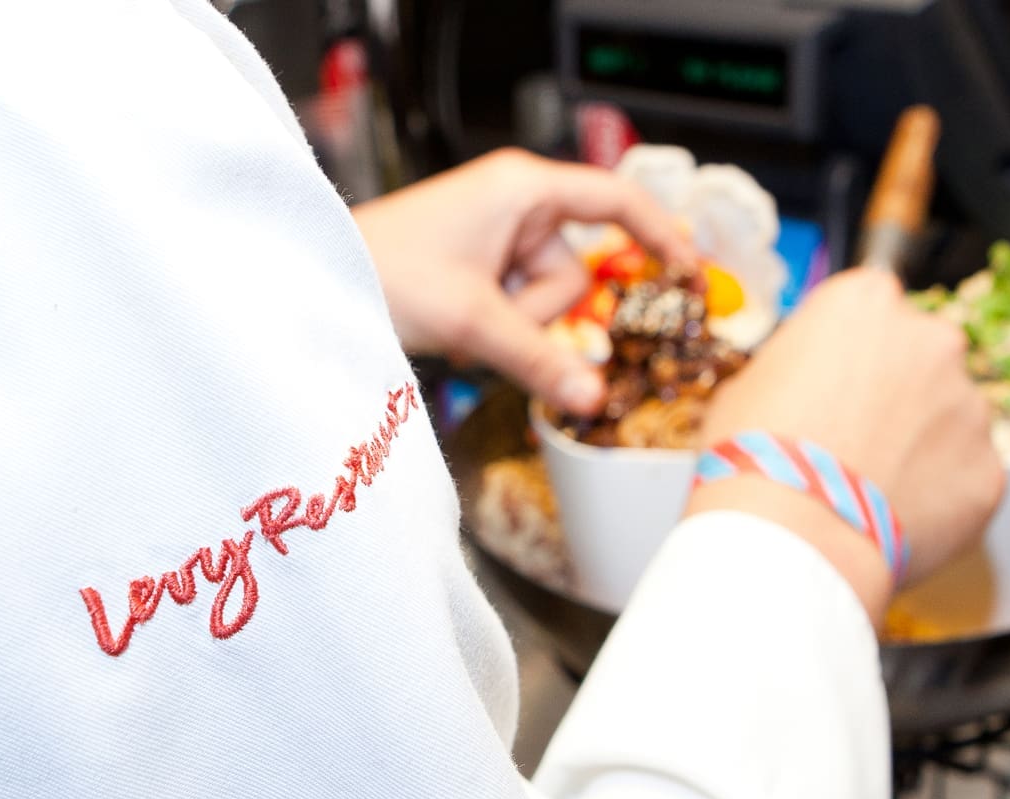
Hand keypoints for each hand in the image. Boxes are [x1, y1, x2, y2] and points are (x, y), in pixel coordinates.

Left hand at [353, 149, 695, 414]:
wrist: (319, 281)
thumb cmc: (385, 272)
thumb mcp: (473, 321)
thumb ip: (539, 361)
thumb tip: (594, 398)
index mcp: (521, 188)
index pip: (616, 200)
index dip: (661, 235)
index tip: (690, 272)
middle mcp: (514, 204)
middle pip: (574, 269)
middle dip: (540, 310)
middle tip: (490, 322)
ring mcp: (496, 235)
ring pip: (546, 296)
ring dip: (513, 323)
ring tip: (462, 325)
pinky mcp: (480, 264)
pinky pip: (518, 304)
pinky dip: (497, 324)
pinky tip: (459, 328)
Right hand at [688, 269, 1004, 617]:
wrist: (793, 536)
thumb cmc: (756, 456)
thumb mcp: (748, 385)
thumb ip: (798, 369)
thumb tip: (808, 388)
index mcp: (867, 302)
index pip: (870, 312)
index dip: (848, 357)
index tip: (832, 390)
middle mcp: (932, 339)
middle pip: (921, 360)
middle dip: (897, 396)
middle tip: (855, 444)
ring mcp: (970, 405)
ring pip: (949, 421)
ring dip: (921, 447)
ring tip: (870, 492)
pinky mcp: (990, 470)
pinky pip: (965, 479)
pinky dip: (940, 499)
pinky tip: (894, 521)